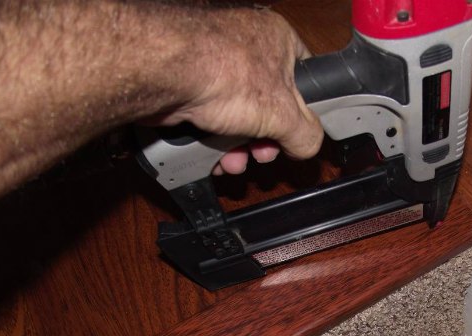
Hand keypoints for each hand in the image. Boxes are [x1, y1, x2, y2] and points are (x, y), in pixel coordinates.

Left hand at [151, 8, 323, 174]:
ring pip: (237, 115)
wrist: (163, 72)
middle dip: (265, 140)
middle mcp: (245, 45)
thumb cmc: (224, 72)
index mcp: (278, 39)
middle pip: (268, 105)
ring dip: (238, 147)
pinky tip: (214, 155)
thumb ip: (307, 135)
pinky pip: (211, 119)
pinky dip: (213, 141)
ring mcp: (214, 63)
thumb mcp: (285, 115)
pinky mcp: (189, 82)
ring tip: (235, 161)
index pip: (304, 78)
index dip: (304, 113)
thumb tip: (309, 146)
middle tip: (262, 154)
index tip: (298, 136)